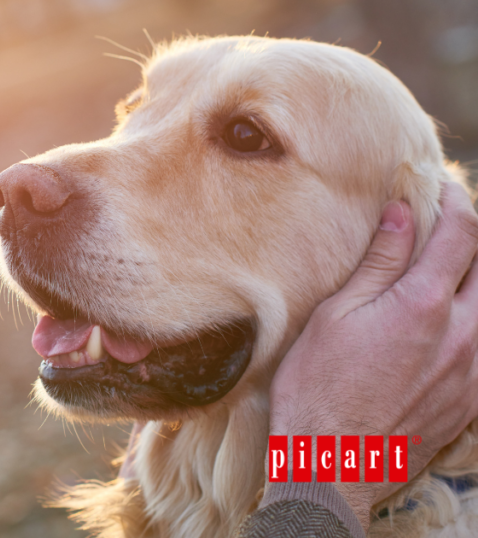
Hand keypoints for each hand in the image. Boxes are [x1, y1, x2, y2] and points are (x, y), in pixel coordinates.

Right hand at [270, 183, 477, 531]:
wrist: (334, 465)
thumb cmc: (318, 389)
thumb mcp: (335, 317)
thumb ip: (378, 264)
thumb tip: (402, 215)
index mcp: (424, 305)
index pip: (461, 234)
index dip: (454, 200)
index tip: (440, 186)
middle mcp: (463, 334)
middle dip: (469, 239)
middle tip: (442, 226)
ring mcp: (472, 370)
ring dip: (469, 284)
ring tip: (438, 278)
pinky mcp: (470, 400)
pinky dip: (467, 324)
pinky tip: (438, 328)